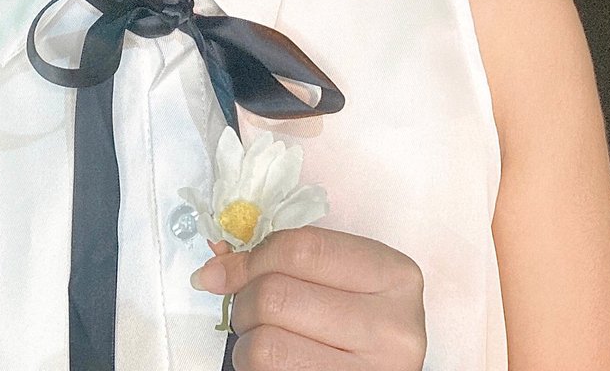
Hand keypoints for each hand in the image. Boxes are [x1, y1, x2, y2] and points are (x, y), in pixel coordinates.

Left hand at [194, 227, 425, 369]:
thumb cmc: (359, 321)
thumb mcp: (341, 279)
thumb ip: (289, 260)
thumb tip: (216, 268)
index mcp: (394, 275)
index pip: (301, 250)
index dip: (252, 258)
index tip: (224, 269)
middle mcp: (393, 326)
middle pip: (276, 296)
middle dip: (246, 300)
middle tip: (249, 308)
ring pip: (266, 345)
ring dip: (248, 342)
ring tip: (266, 339)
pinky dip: (254, 367)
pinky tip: (276, 365)